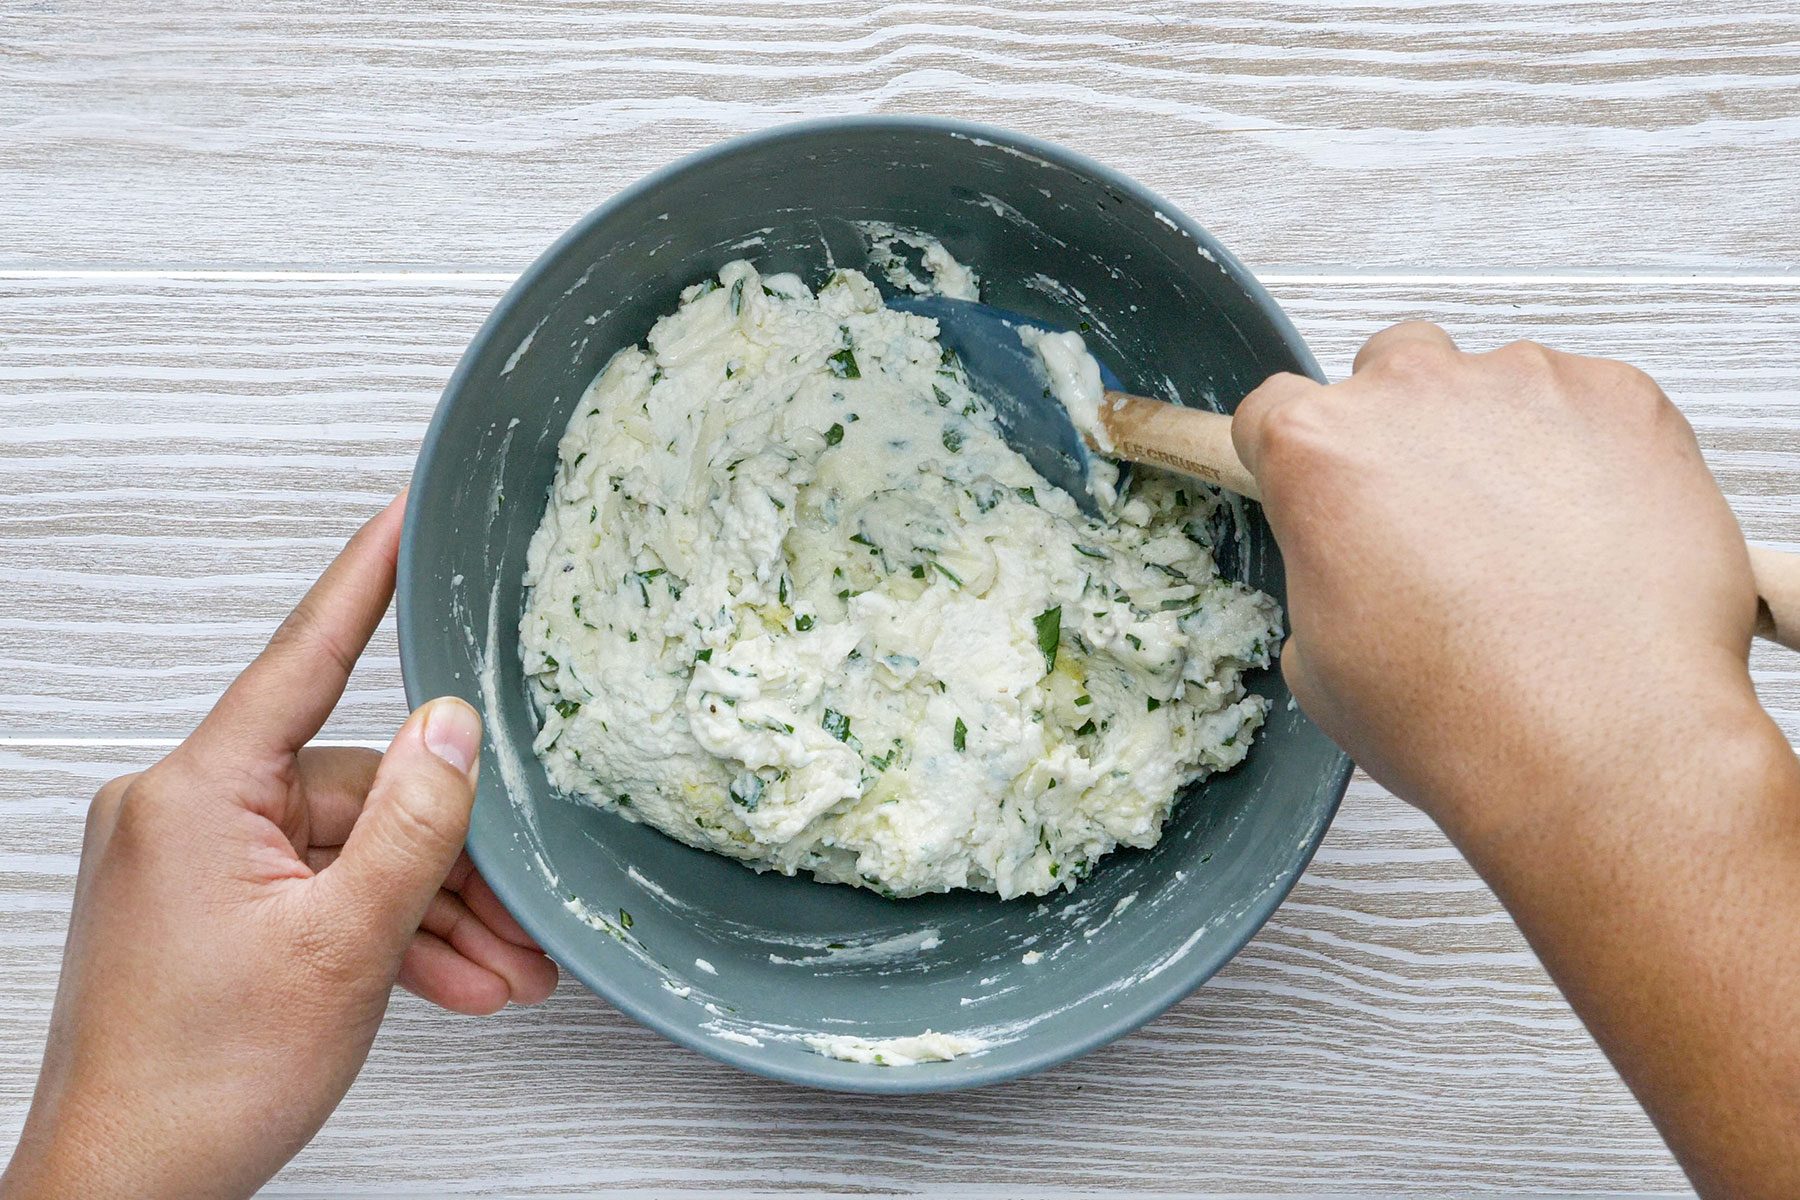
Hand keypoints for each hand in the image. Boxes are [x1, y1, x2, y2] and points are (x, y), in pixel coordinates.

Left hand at [1, 495, 557, 1199]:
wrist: (125, 1194)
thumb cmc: (200, 1084)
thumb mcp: (345, 946)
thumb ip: (413, 824)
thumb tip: (454, 726)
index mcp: (198, 795)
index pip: (304, 658)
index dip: (368, 579)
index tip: (408, 513)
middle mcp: (186, 811)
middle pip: (356, 788)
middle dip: (452, 856)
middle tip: (529, 911)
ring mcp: (195, 860)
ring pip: (349, 849)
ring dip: (431, 911)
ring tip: (504, 971)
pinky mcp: (208, 905)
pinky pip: (319, 889)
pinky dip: (385, 932)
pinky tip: (451, 980)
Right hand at [1233, 323, 1762, 830]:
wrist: (1600, 742)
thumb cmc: (1462, 715)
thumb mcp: (1321, 664)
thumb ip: (1325, 573)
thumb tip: (1357, 567)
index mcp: (1318, 450)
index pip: (1276, 407)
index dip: (1294, 452)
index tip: (1320, 480)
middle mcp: (1413, 393)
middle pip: (1389, 367)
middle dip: (1404, 428)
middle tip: (1435, 517)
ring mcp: (1524, 384)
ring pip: (1496, 384)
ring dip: (1501, 442)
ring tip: (1533, 542)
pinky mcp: (1622, 399)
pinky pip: (1592, 404)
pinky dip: (1591, 453)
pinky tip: (1594, 535)